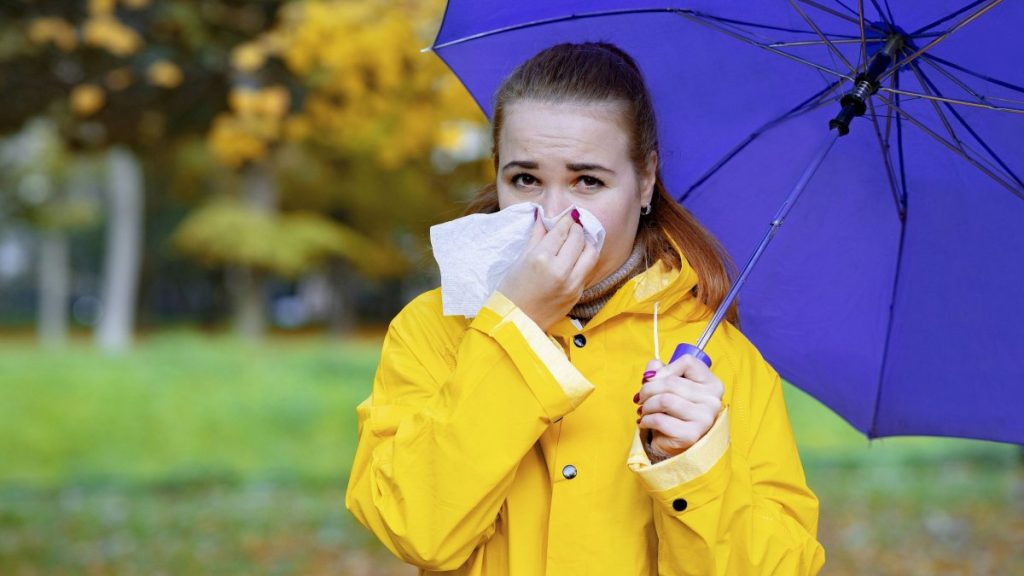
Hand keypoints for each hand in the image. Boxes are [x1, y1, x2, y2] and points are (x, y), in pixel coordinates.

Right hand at [496, 208, 599, 331]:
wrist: (516, 322)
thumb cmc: (511, 291)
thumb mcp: (520, 260)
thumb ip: (536, 236)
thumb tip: (544, 216)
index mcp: (541, 259)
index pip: (561, 231)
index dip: (566, 219)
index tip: (568, 215)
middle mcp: (560, 270)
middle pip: (578, 238)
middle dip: (576, 228)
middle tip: (572, 225)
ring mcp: (572, 284)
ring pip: (591, 252)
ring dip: (586, 241)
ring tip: (578, 238)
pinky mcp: (578, 294)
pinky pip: (588, 269)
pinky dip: (585, 258)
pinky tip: (577, 255)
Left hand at [635, 354, 723, 461]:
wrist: (674, 441)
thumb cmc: (673, 410)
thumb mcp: (668, 384)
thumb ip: (660, 370)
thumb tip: (652, 370)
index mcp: (712, 383)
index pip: (688, 362)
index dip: (665, 369)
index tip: (652, 379)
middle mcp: (713, 400)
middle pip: (671, 382)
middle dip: (648, 389)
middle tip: (640, 398)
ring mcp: (704, 419)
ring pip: (664, 400)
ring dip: (647, 405)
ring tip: (643, 410)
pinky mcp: (690, 435)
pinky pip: (660, 420)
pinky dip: (646, 419)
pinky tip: (645, 422)